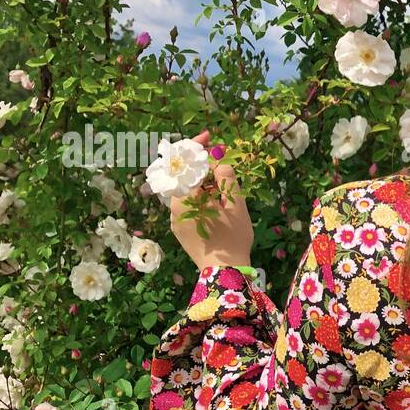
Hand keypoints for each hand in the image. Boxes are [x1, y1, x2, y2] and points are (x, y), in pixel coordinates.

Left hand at [169, 132, 253, 270]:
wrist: (225, 273)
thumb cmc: (233, 238)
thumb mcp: (235, 205)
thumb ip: (227, 177)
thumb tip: (219, 160)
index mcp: (185, 198)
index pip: (186, 164)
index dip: (197, 147)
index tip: (210, 137)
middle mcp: (174, 207)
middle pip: (184, 177)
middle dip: (202, 167)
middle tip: (221, 165)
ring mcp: (175, 219)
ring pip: (186, 191)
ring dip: (203, 184)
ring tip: (223, 188)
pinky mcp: (179, 229)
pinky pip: (186, 205)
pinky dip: (199, 198)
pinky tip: (215, 203)